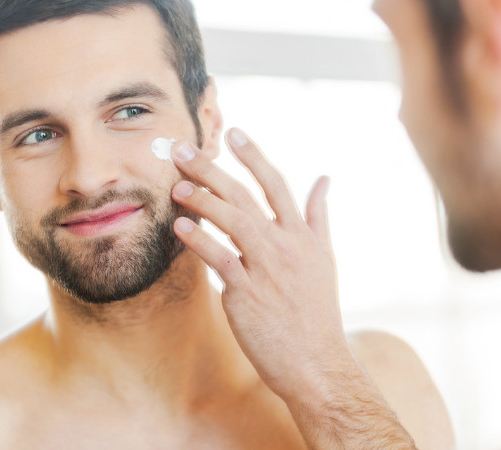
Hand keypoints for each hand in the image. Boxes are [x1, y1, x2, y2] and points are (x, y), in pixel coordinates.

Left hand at [170, 128, 354, 402]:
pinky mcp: (248, 294)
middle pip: (244, 196)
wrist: (317, 363)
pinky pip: (220, 258)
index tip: (233, 133)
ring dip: (202, 199)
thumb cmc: (316, 313)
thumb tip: (324, 180)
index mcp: (303, 236)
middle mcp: (286, 246)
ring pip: (232, 221)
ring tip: (176, 185)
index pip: (276, 185)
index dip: (254, 156)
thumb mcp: (325, 259)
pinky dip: (200, 240)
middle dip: (210, 169)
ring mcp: (267, 268)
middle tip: (180, 149)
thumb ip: (317, 217)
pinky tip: (180, 226)